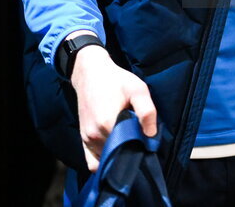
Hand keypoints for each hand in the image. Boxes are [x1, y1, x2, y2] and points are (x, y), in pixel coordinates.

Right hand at [70, 45, 157, 170]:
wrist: (91, 73)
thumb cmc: (116, 80)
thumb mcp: (138, 89)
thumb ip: (147, 111)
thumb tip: (150, 134)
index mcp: (109, 124)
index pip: (130, 148)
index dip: (141, 146)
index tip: (146, 138)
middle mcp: (96, 135)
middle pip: (118, 154)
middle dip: (130, 151)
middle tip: (137, 138)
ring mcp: (88, 139)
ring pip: (106, 159)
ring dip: (117, 154)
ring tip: (126, 139)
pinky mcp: (83, 139)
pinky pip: (92, 162)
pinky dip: (104, 160)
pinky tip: (114, 150)